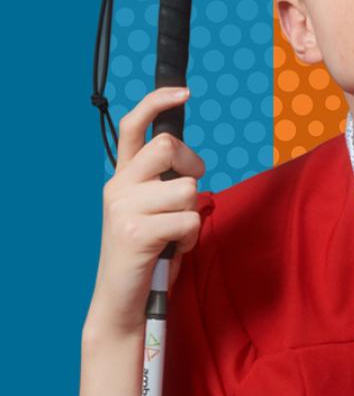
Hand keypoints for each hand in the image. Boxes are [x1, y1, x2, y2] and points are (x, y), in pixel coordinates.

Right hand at [84, 86, 205, 337]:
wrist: (123, 303)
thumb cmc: (149, 254)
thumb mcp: (154, 211)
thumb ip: (163, 184)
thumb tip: (190, 165)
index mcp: (122, 178)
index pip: (133, 127)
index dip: (157, 103)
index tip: (183, 92)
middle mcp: (117, 187)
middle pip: (167, 146)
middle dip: (193, 165)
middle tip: (189, 191)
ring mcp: (123, 209)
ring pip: (186, 188)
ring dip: (193, 214)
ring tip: (176, 234)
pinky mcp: (135, 233)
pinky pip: (188, 219)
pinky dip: (191, 236)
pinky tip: (175, 249)